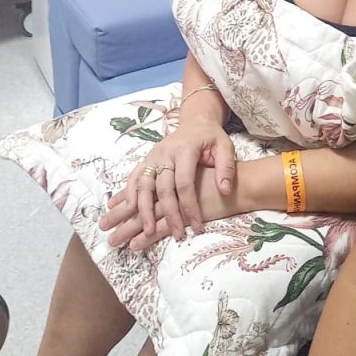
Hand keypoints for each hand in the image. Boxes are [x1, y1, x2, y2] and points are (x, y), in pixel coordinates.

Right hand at [99, 119, 235, 242]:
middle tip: (177, 233)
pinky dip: (130, 194)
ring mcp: (153, 156)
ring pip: (144, 185)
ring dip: (144, 209)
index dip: (190, 205)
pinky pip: (134, 178)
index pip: (185, 182)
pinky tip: (130, 210)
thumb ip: (226, 167)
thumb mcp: (225, 147)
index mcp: (185, 149)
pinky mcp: (146, 159)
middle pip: (163, 187)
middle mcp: (165, 152)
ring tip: (148, 230)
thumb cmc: (211, 137)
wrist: (195, 122)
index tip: (196, 224)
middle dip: (169, 213)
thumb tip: (225, 190)